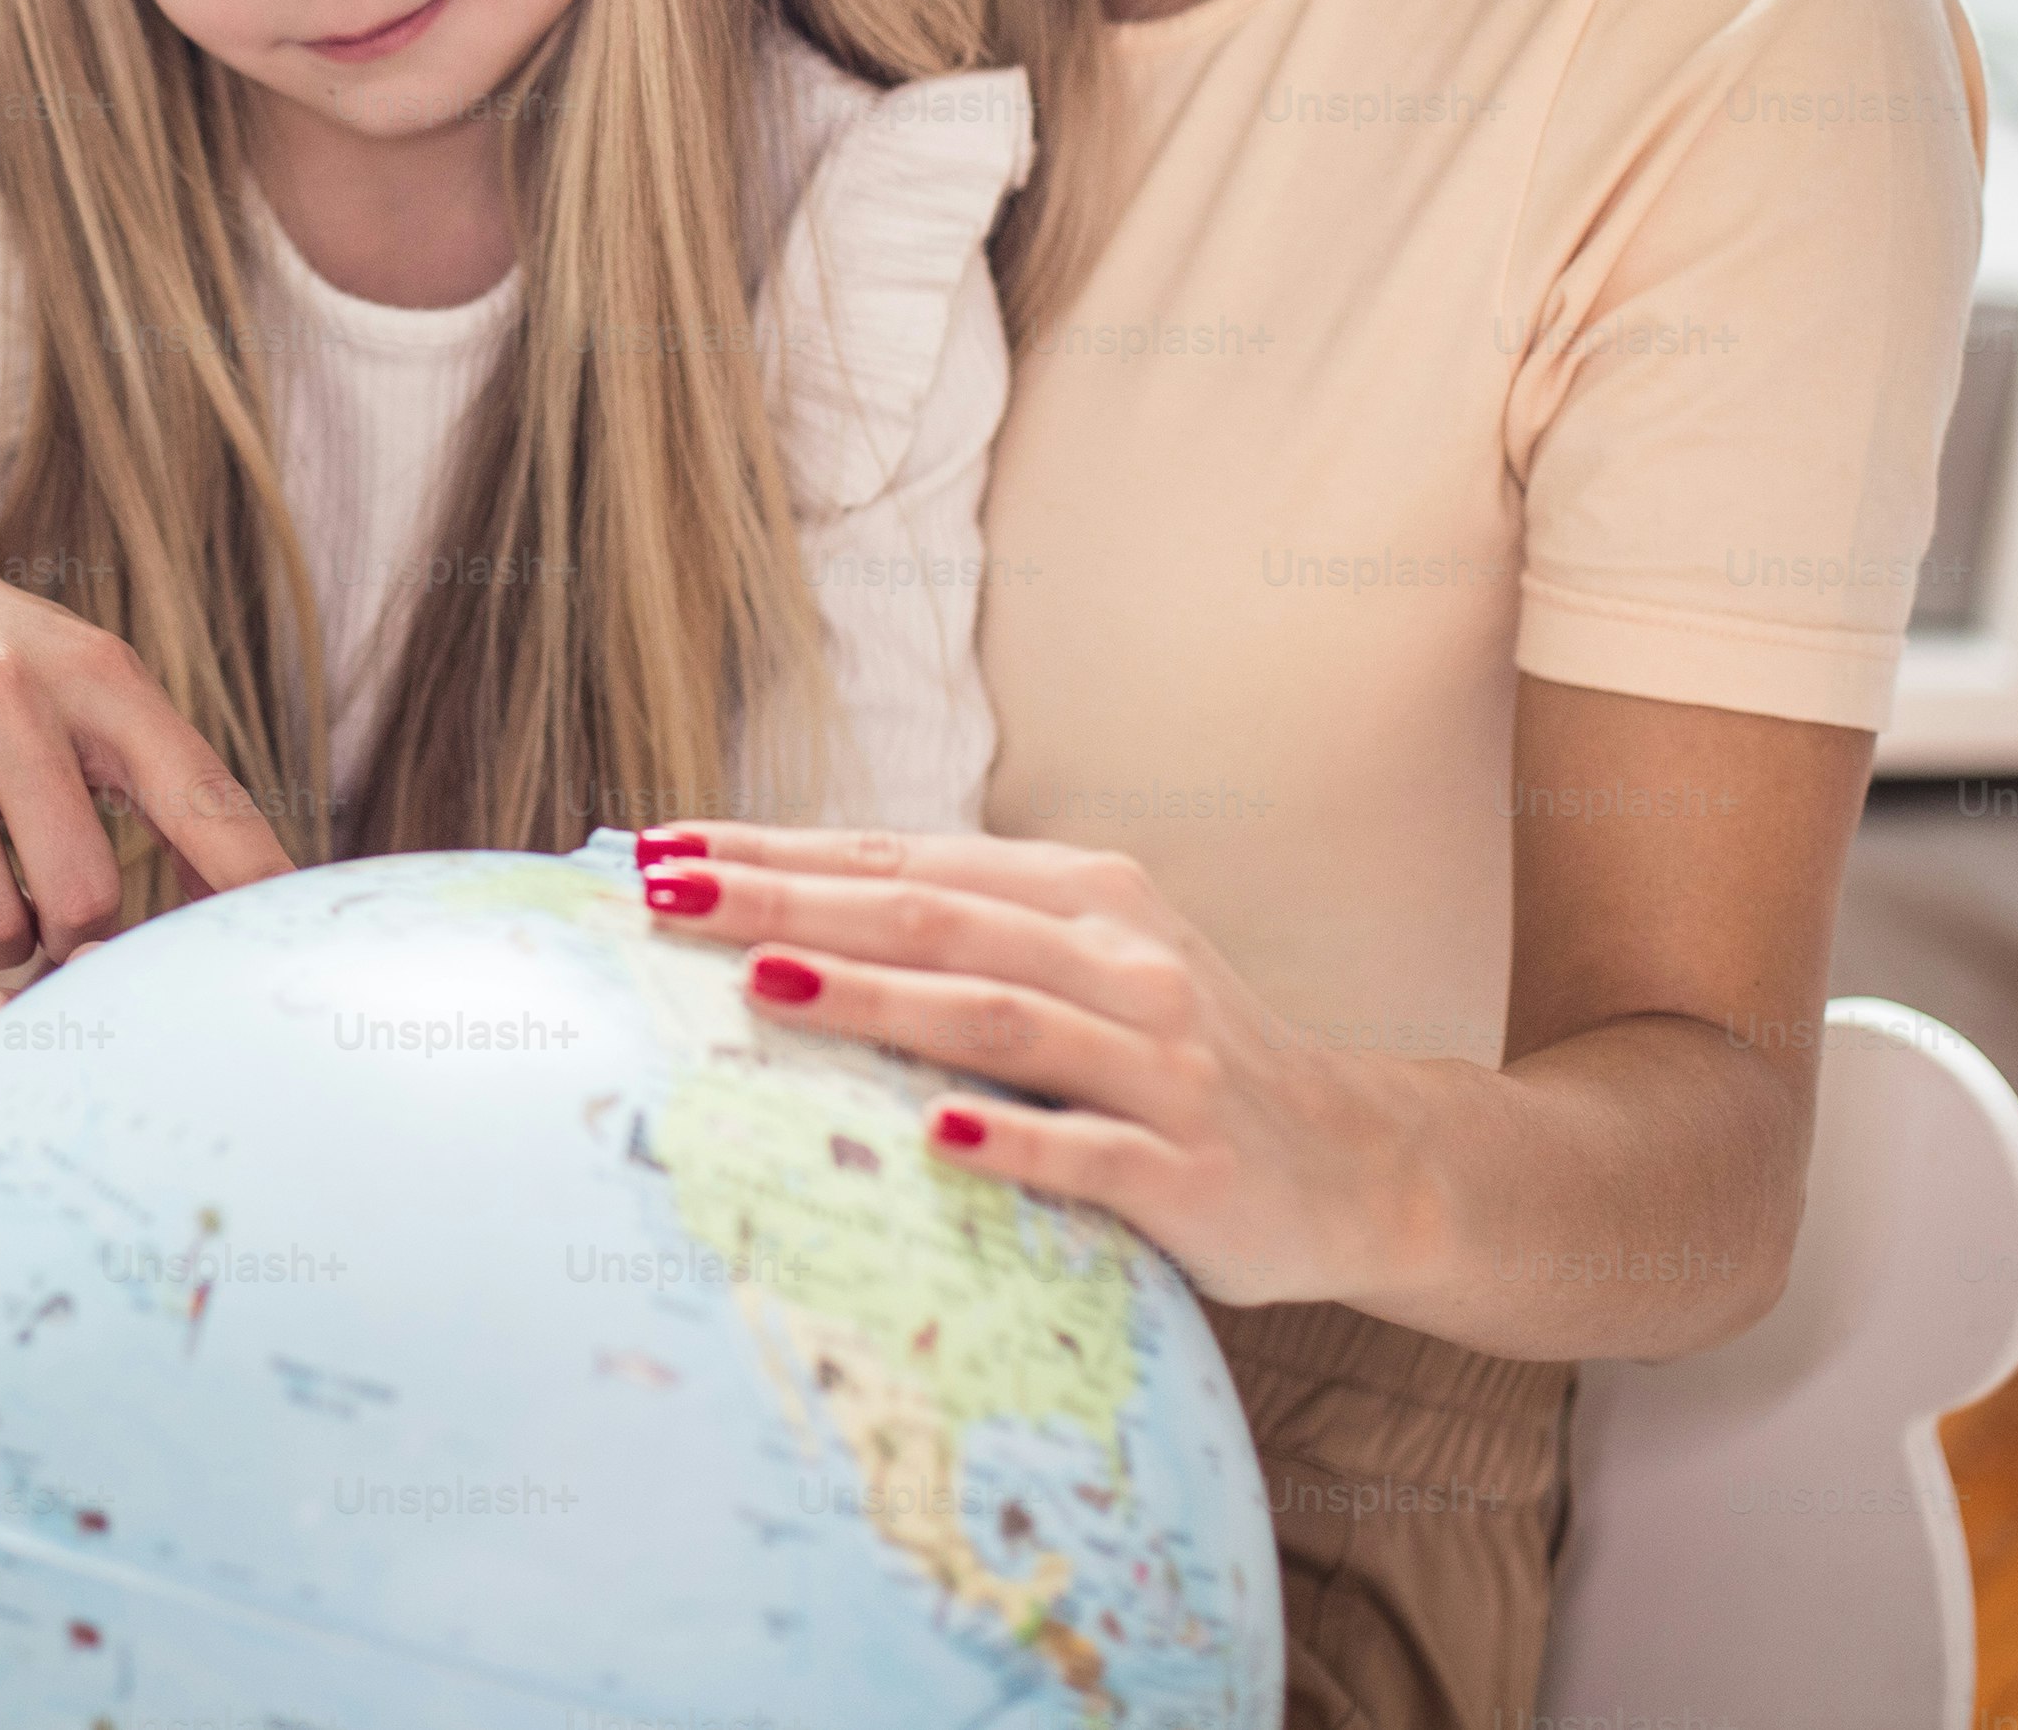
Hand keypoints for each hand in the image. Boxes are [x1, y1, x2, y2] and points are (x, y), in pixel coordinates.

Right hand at [0, 496, 293, 999]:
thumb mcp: (92, 684)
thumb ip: (169, 786)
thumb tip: (255, 900)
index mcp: (97, 674)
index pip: (196, 793)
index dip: (244, 882)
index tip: (274, 952)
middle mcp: (4, 690)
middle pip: (81, 891)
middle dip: (77, 940)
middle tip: (57, 925)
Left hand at [632, 822, 1432, 1308]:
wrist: (1356, 1164)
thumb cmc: (1172, 1058)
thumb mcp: (1083, 966)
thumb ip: (962, 937)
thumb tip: (778, 917)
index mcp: (1082, 896)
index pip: (903, 860)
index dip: (780, 851)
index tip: (662, 849)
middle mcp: (1121, 961)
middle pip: (930, 916)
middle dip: (788, 899)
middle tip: (668, 892)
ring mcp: (1160, 1063)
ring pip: (997, 1016)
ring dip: (875, 996)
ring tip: (763, 979)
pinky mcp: (1193, 1169)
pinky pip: (1090, 1151)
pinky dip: (1012, 1140)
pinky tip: (935, 1135)